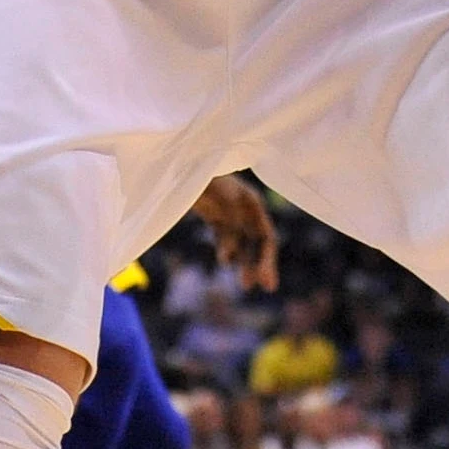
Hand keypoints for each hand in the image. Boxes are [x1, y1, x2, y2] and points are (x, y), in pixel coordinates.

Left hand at [190, 175, 279, 291]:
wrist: (180, 161)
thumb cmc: (199, 174)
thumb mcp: (217, 194)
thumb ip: (228, 221)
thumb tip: (235, 248)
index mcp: (252, 202)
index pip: (266, 237)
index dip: (268, 260)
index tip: (265, 281)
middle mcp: (244, 208)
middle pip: (257, 243)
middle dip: (260, 265)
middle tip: (265, 287)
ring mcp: (229, 212)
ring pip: (242, 243)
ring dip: (245, 263)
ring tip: (246, 285)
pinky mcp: (215, 215)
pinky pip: (225, 237)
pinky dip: (227, 250)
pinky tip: (225, 261)